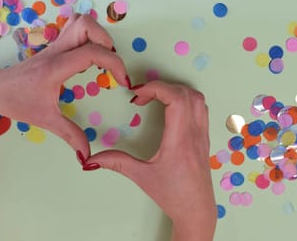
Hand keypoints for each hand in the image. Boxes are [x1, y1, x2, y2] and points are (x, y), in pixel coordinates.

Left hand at [0, 14, 127, 160]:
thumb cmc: (17, 102)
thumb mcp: (45, 120)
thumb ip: (70, 135)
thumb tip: (88, 154)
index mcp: (57, 66)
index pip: (92, 52)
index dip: (115, 63)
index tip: (122, 82)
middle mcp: (57, 50)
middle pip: (86, 25)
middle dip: (107, 40)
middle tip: (110, 63)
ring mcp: (55, 44)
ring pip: (80, 21)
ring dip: (98, 34)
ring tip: (103, 56)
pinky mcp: (55, 45)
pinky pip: (75, 28)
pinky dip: (89, 36)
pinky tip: (90, 56)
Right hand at [85, 81, 216, 240]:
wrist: (197, 209)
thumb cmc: (172, 195)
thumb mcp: (142, 177)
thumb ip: (117, 163)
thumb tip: (91, 158)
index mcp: (180, 140)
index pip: (176, 99)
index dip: (156, 88)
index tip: (137, 94)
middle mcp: (195, 133)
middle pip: (186, 93)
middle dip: (162, 87)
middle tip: (142, 97)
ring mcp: (203, 134)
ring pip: (197, 98)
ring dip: (176, 91)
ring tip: (156, 98)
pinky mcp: (205, 137)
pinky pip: (201, 108)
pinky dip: (186, 100)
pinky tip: (170, 110)